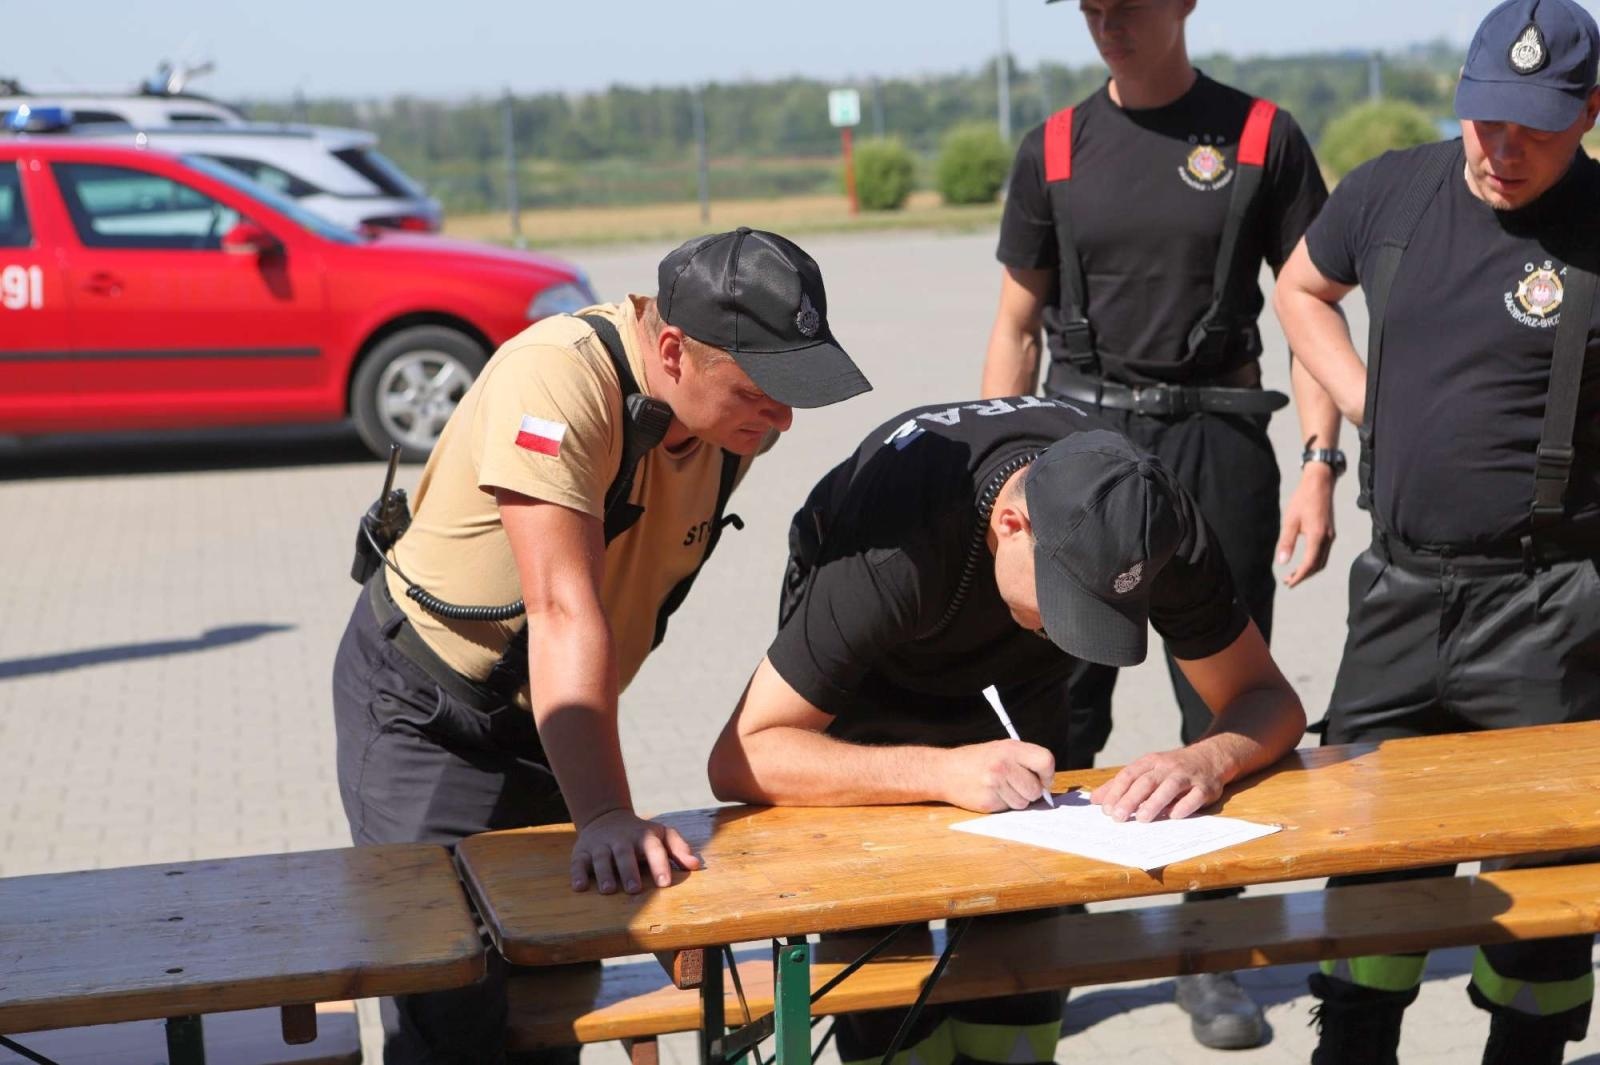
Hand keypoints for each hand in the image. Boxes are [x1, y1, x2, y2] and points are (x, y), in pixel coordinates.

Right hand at [569, 809, 701, 894]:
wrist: (606, 818)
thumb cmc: (641, 835)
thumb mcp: (662, 835)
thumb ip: (679, 849)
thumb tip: (696, 866)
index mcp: (643, 836)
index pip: (653, 848)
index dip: (659, 864)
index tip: (664, 883)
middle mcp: (621, 840)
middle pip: (625, 854)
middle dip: (629, 871)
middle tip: (634, 890)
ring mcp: (600, 845)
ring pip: (601, 858)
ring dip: (605, 874)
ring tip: (609, 890)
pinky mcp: (582, 852)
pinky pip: (578, 862)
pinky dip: (578, 874)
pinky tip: (580, 887)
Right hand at [940, 740, 1055, 812]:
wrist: (944, 770)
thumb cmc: (976, 760)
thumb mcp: (1000, 749)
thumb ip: (1023, 761)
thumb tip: (1046, 784)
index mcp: (1010, 748)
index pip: (1045, 761)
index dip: (1047, 774)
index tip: (1042, 780)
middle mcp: (1003, 764)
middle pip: (1035, 789)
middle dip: (1030, 791)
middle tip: (1015, 785)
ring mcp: (995, 784)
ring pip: (1023, 803)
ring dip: (1016, 800)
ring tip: (999, 788)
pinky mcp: (988, 801)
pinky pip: (1008, 809)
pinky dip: (1003, 804)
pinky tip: (990, 794)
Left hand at [1090, 746, 1226, 822]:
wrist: (1210, 757)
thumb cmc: (1172, 768)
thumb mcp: (1147, 770)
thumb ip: (1122, 785)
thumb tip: (1095, 800)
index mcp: (1151, 762)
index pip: (1129, 775)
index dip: (1116, 791)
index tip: (1106, 809)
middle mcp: (1168, 767)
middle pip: (1146, 782)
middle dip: (1130, 799)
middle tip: (1118, 817)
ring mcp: (1188, 776)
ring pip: (1169, 787)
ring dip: (1155, 802)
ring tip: (1142, 818)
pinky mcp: (1205, 788)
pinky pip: (1195, 796)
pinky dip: (1184, 806)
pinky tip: (1173, 816)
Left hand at [1275, 464, 1334, 587]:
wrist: (1320, 483)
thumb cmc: (1303, 499)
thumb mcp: (1290, 521)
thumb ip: (1286, 542)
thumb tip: (1282, 562)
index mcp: (1318, 536)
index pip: (1310, 564)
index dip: (1300, 576)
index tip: (1289, 583)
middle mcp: (1328, 538)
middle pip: (1318, 565)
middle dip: (1304, 576)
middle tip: (1289, 581)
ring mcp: (1331, 536)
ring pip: (1322, 560)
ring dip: (1309, 570)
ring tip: (1294, 574)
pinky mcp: (1330, 532)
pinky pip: (1324, 552)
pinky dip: (1314, 561)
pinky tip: (1303, 561)